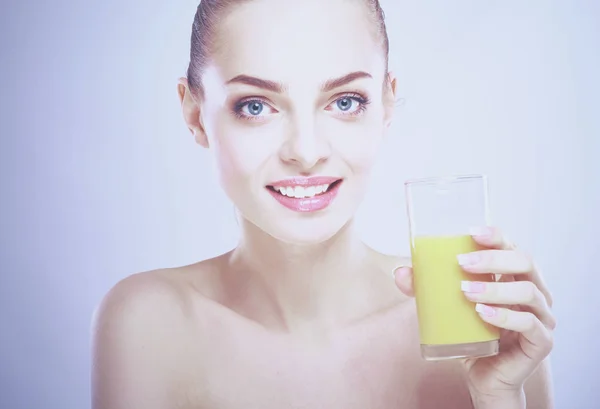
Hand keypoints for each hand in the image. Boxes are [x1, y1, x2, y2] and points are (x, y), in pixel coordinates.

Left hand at [393, 227, 554, 400]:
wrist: (484, 376)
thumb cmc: (470, 334)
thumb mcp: (447, 307)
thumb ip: (425, 289)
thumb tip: (400, 272)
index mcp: (515, 277)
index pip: (512, 247)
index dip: (497, 236)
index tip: (472, 232)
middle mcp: (534, 292)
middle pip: (524, 262)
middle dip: (493, 258)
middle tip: (462, 262)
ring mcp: (541, 316)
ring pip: (528, 292)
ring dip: (495, 288)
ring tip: (466, 291)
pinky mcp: (541, 341)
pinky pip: (529, 324)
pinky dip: (505, 317)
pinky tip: (482, 313)